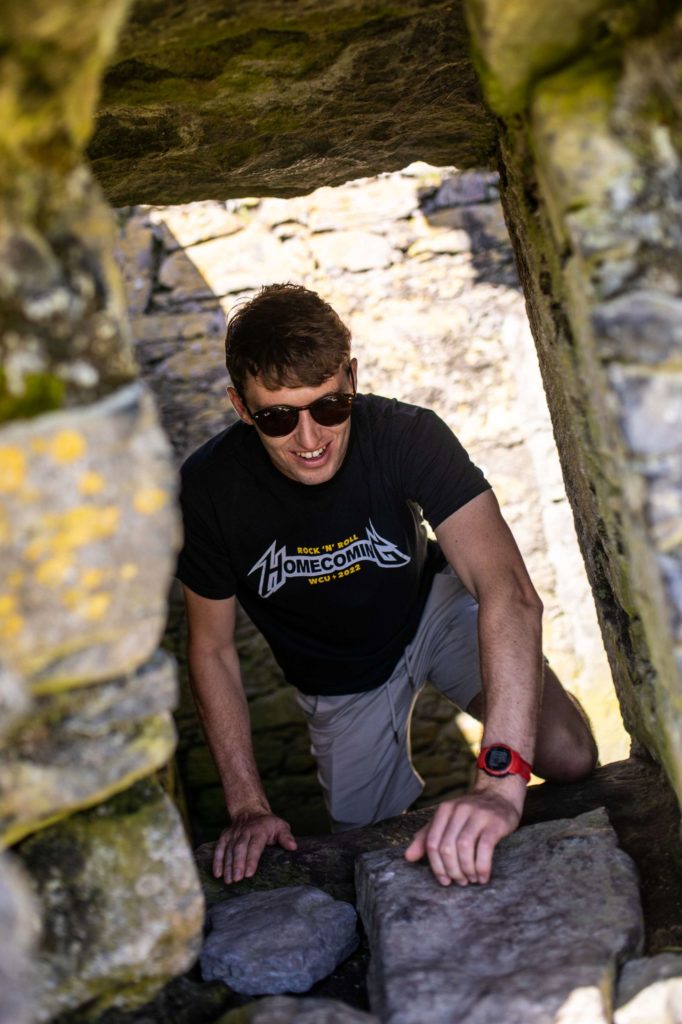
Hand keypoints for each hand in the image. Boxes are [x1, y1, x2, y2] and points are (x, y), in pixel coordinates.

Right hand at [213, 811, 296, 883]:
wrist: (249, 810)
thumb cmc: (268, 823)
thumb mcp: (280, 826)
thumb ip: (286, 837)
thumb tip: (293, 847)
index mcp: (259, 830)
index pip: (255, 845)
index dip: (251, 859)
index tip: (249, 873)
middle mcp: (244, 832)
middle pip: (240, 848)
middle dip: (237, 864)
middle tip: (237, 879)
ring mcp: (233, 834)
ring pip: (229, 850)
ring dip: (227, 866)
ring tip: (228, 880)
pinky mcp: (224, 837)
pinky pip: (219, 849)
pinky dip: (217, 861)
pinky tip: (217, 874)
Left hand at [404, 784, 521, 886]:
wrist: (499, 796)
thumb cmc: (470, 815)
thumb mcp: (446, 821)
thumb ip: (427, 837)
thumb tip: (408, 857)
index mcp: (444, 810)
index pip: (432, 842)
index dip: (436, 866)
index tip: (444, 880)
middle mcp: (459, 810)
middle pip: (446, 847)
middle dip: (452, 870)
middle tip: (460, 881)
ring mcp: (477, 815)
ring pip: (463, 847)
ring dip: (466, 869)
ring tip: (471, 879)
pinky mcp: (494, 822)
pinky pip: (484, 848)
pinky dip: (482, 866)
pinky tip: (483, 876)